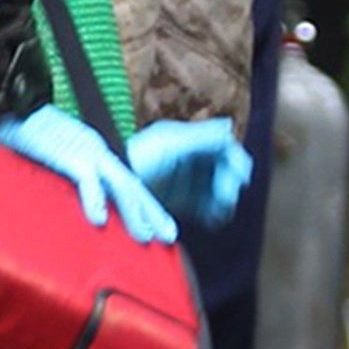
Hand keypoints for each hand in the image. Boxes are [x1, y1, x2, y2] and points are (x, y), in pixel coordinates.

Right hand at [0, 103, 178, 244]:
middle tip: (169, 238)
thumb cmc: (27, 136)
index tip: (160, 230)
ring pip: (120, 183)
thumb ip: (68, 185)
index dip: (146, 206)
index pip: (128, 183)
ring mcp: (85, 150)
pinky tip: (98, 221)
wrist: (9, 105)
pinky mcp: (67, 152)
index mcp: (96, 155)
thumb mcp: (55, 162)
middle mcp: (97, 151)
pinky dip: (94, 199)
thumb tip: (79, 214)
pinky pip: (85, 178)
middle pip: (132, 185)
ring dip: (134, 211)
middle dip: (153, 212)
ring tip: (145, 237)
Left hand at [132, 117, 254, 234]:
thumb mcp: (170, 145)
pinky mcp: (178, 202)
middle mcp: (190, 159)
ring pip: (217, 190)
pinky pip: (205, 208)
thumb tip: (229, 126)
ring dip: (224, 201)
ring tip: (221, 213)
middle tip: (227, 199)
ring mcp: (185, 181)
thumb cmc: (137, 160)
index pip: (224, 147)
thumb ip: (200, 137)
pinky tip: (213, 221)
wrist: (107, 188)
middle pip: (224, 169)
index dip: (237, 161)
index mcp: (189, 141)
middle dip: (230, 183)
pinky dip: (213, 214)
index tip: (241, 178)